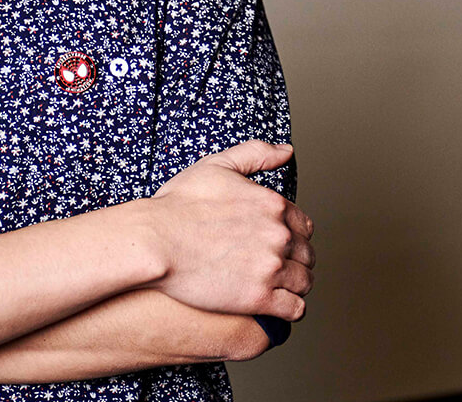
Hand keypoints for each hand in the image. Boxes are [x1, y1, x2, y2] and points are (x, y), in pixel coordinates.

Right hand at [148, 141, 314, 322]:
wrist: (154, 240)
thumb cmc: (179, 204)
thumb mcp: (218, 165)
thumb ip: (257, 154)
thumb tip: (286, 151)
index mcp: (273, 205)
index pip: (304, 227)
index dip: (293, 236)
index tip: (279, 244)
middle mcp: (278, 235)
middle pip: (306, 255)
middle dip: (295, 261)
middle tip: (275, 267)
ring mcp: (270, 267)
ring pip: (304, 282)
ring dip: (295, 285)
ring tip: (278, 288)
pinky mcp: (258, 298)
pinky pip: (294, 308)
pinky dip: (291, 308)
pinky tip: (277, 306)